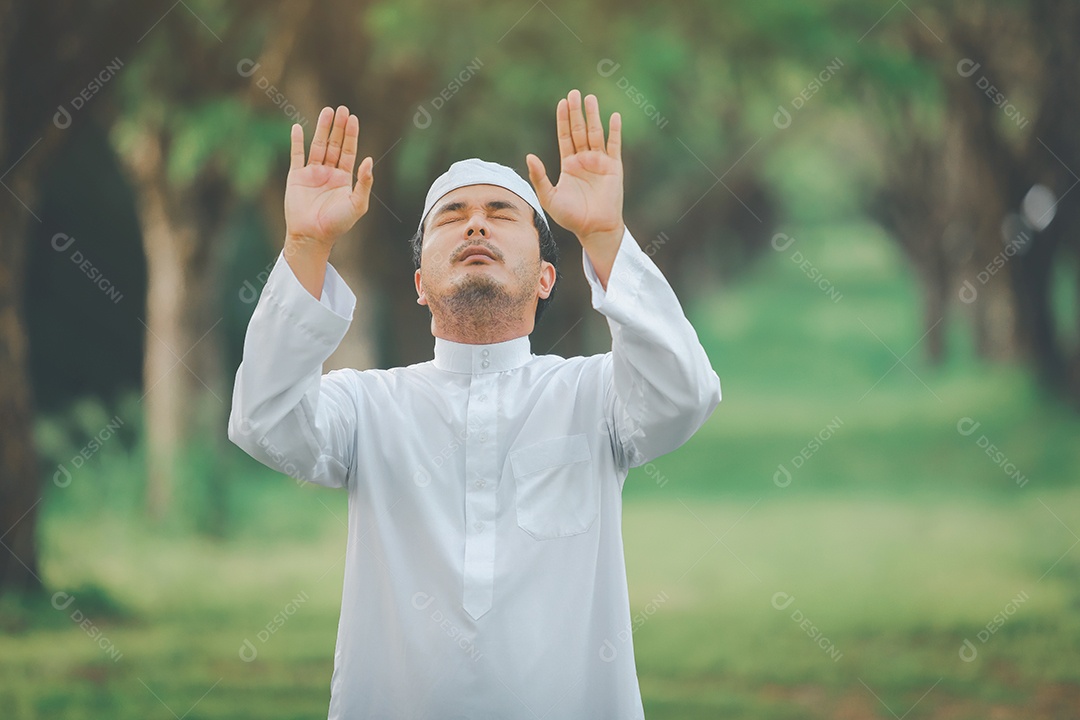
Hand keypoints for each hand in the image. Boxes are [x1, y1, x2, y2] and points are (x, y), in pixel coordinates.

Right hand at [284, 105, 373, 252]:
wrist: (313, 236)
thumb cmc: (337, 224)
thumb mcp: (357, 204)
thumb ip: (364, 183)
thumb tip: (369, 160)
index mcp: (344, 179)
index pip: (349, 152)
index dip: (351, 135)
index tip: (353, 118)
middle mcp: (329, 173)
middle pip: (335, 145)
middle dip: (339, 127)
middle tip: (342, 109)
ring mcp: (312, 174)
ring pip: (318, 146)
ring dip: (322, 129)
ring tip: (327, 111)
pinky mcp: (296, 177)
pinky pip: (296, 156)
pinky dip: (297, 142)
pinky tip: (298, 127)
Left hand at [526, 89, 623, 244]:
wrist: (594, 229)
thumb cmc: (571, 217)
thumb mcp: (549, 197)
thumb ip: (539, 177)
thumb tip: (529, 156)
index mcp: (569, 164)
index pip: (565, 136)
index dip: (563, 120)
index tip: (561, 102)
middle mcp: (584, 160)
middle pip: (580, 130)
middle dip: (576, 112)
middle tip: (574, 92)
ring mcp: (600, 162)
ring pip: (596, 134)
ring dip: (593, 116)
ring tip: (590, 98)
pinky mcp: (614, 167)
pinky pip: (614, 145)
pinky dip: (614, 131)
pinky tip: (613, 116)